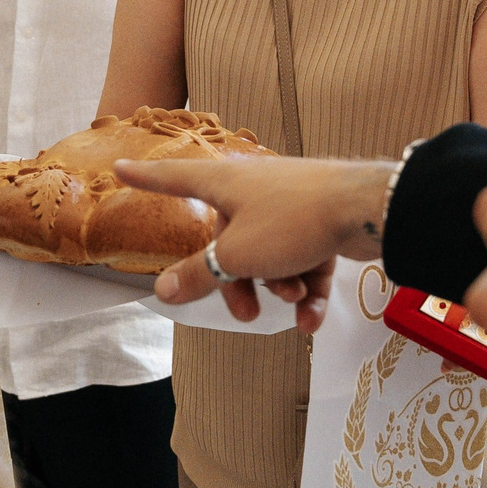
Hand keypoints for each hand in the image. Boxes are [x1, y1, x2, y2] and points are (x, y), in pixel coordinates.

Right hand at [111, 155, 394, 335]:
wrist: (366, 209)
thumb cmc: (293, 220)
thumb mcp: (236, 255)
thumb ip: (199, 275)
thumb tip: (161, 290)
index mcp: (225, 184)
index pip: (174, 178)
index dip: (145, 177)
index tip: (120, 167)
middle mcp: (255, 189)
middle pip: (228, 239)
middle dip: (236, 281)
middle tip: (243, 312)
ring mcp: (290, 204)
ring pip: (269, 254)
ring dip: (278, 285)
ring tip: (291, 300)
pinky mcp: (322, 223)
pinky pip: (305, 261)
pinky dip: (308, 290)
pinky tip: (311, 320)